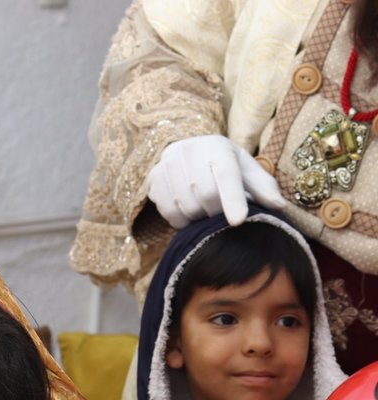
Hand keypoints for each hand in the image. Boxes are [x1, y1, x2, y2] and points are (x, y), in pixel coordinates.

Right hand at [146, 134, 285, 227]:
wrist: (189, 152)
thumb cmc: (223, 164)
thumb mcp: (245, 170)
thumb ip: (263, 187)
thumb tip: (279, 205)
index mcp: (217, 146)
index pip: (225, 175)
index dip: (232, 200)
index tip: (238, 221)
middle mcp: (188, 150)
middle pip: (205, 194)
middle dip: (215, 211)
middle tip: (220, 214)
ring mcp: (166, 164)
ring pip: (184, 204)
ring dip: (197, 216)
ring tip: (203, 211)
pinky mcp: (151, 178)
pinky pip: (167, 210)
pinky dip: (180, 219)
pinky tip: (187, 212)